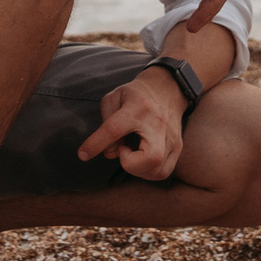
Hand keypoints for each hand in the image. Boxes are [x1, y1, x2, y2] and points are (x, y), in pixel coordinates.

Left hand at [77, 66, 186, 180]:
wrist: (168, 88)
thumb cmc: (136, 95)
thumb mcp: (114, 97)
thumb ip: (105, 123)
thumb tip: (109, 151)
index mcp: (137, 108)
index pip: (114, 129)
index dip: (96, 144)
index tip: (83, 154)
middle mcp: (157, 123)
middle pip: (150, 157)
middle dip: (130, 165)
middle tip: (122, 152)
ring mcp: (171, 137)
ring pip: (158, 170)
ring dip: (137, 170)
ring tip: (131, 154)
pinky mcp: (178, 146)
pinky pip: (164, 172)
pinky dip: (148, 173)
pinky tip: (140, 161)